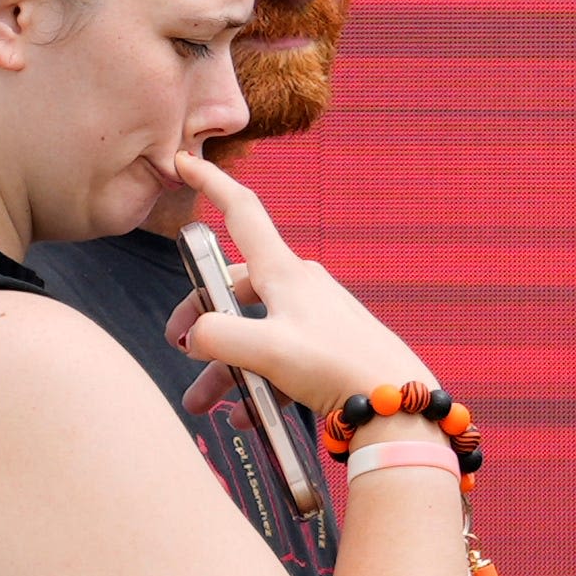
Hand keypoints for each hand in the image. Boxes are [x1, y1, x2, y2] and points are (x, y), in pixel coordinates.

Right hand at [159, 153, 438, 415]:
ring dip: (223, 365)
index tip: (185, 161)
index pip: (241, 211)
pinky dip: (254, 381)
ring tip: (202, 403)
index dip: (211, 183)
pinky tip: (243, 414)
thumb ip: (218, 335)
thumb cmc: (337, 367)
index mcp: (283, 272)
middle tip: (180, 350)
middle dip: (202, 320)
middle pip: (235, 288)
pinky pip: (277, 357)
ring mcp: (312, 315)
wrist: (396, 403)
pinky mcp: (323, 346)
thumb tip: (195, 334)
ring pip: (253, 330)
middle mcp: (298, 285)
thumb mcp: (267, 349)